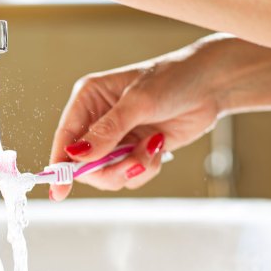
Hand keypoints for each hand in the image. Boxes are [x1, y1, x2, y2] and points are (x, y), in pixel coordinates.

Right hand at [49, 33, 270, 200]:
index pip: (66, 137)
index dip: (60, 165)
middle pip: (85, 164)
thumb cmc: (173, 80)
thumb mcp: (138, 103)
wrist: (211, 86)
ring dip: (132, 168)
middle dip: (109, 169)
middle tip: (131, 164)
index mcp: (89, 99)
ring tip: (152, 149)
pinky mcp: (135, 150)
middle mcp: (98, 120)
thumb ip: (107, 131)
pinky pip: (131, 175)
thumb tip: (76, 154)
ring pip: (108, 173)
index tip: (58, 190)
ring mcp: (117, 138)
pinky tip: (158, 146)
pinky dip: (146, 168)